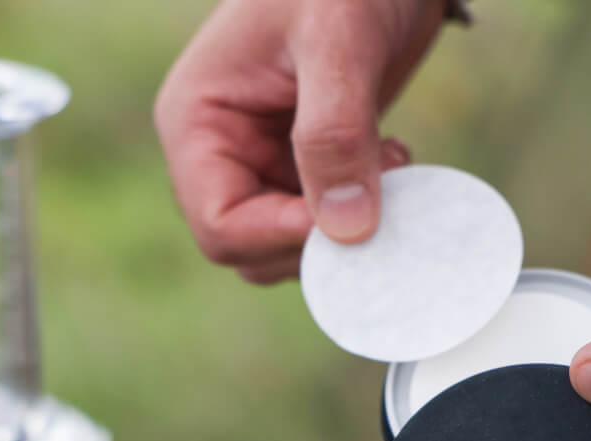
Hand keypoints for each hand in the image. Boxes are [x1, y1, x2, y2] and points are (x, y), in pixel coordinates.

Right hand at [155, 0, 445, 283]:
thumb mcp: (338, 40)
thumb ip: (336, 132)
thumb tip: (346, 227)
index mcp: (197, 124)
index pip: (220, 226)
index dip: (283, 238)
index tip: (351, 218)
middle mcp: (222, 154)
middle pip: (250, 250)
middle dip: (316, 240)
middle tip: (378, 191)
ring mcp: (262, 164)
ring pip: (288, 246)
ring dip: (344, 230)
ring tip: (390, 165)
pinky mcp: (303, 168)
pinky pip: (323, 223)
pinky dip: (362, 213)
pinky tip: (393, 161)